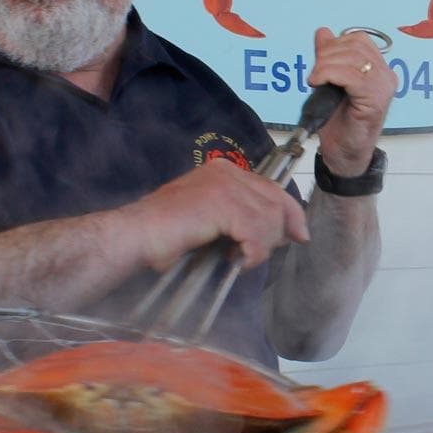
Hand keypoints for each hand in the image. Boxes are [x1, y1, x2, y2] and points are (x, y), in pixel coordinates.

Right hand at [121, 158, 308, 269]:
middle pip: (276, 200)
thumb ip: (237, 217)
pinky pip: (256, 231)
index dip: (289, 211)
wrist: (134, 235)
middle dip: (283, 228)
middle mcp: (226, 172)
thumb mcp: (208, 218)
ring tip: (244, 259)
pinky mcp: (221, 204)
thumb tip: (276, 232)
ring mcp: (224, 185)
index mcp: (223, 170)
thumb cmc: (165, 234)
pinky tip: (239, 262)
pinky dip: (254, 252)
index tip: (298, 234)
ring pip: (269, 217)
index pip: (270, 188)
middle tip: (277, 250)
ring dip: (263, 245)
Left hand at [305, 28, 395, 175]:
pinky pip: (352, 76)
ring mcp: (383, 87)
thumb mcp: (331, 82)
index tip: (320, 60)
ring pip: (353, 58)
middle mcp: (386, 76)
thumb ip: (329, 57)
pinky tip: (319, 83)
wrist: (344, 154)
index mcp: (378, 69)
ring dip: (326, 65)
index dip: (335, 43)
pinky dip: (330, 74)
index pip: (359, 40)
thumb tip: (323, 32)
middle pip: (355, 45)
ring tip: (316, 80)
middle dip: (327, 54)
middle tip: (315, 73)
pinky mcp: (376, 100)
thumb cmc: (340, 123)